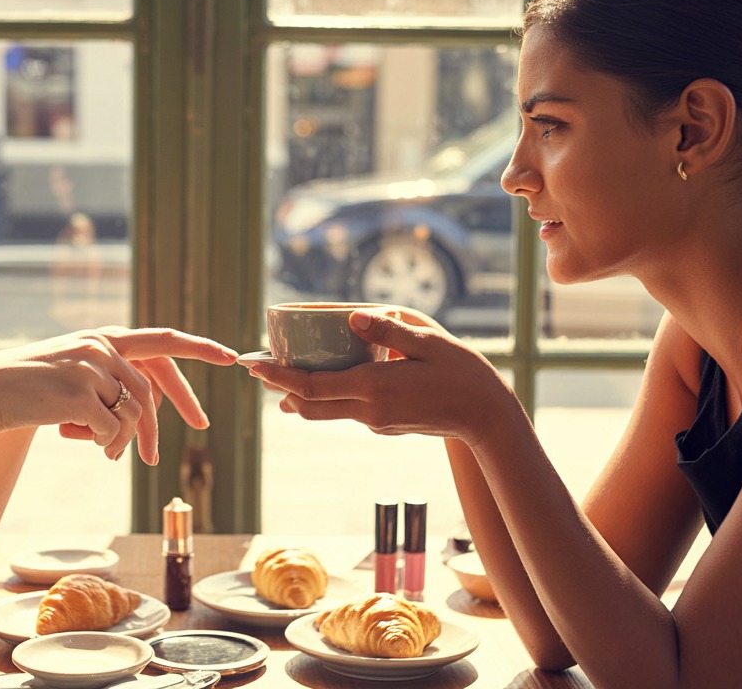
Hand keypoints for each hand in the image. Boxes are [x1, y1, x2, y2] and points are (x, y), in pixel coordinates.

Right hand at [0, 327, 235, 463]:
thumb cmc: (29, 391)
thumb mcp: (74, 375)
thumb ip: (109, 382)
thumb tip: (143, 418)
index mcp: (103, 338)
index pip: (162, 340)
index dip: (199, 348)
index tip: (231, 357)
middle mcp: (101, 347)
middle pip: (152, 390)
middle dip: (168, 419)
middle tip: (172, 447)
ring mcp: (91, 368)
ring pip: (135, 415)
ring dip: (124, 441)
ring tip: (105, 452)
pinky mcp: (80, 394)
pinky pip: (113, 431)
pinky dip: (104, 444)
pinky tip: (80, 442)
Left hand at [245, 310, 519, 443]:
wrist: (486, 417)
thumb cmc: (462, 372)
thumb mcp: (427, 342)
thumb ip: (388, 329)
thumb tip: (352, 315)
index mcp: (374, 387)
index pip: (312, 386)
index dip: (279, 377)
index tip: (254, 367)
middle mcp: (368, 409)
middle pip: (309, 405)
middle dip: (280, 388)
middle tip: (258, 370)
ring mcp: (376, 421)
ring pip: (325, 412)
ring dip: (300, 397)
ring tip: (281, 379)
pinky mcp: (384, 425)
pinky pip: (346, 412)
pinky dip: (327, 398)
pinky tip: (327, 382)